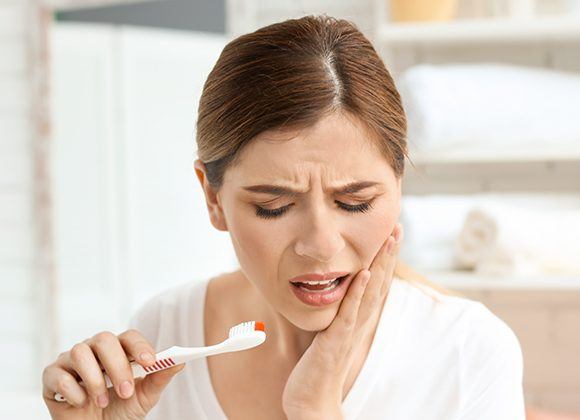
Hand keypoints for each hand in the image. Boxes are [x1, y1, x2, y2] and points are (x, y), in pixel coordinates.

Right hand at [42, 329, 184, 419]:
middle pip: (104, 340)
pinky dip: (71, 389)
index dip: (139, 346)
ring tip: (101, 401)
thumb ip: (160, 377)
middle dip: (117, 366)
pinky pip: (57, 373)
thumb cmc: (120, 410)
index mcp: (119, 350)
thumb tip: (180, 362)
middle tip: (125, 391)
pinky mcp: (51, 376)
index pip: (129, 336)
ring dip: (94, 379)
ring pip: (79, 352)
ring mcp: (71, 360)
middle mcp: (94, 349)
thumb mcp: (144, 397)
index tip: (150, 362)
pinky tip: (81, 402)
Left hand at [282, 223, 403, 418]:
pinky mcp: (336, 339)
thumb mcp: (332, 331)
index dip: (385, 257)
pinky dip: (359, 291)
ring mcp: (350, 329)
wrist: (312, 400)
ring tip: (389, 239)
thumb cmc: (320, 366)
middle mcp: (359, 321)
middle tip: (397, 226)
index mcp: (358, 317)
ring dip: (380, 264)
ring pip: (370, 291)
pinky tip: (365, 272)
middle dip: (388, 253)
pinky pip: (350, 311)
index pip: (376, 282)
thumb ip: (339, 312)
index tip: (390, 232)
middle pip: (380, 281)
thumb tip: (340, 293)